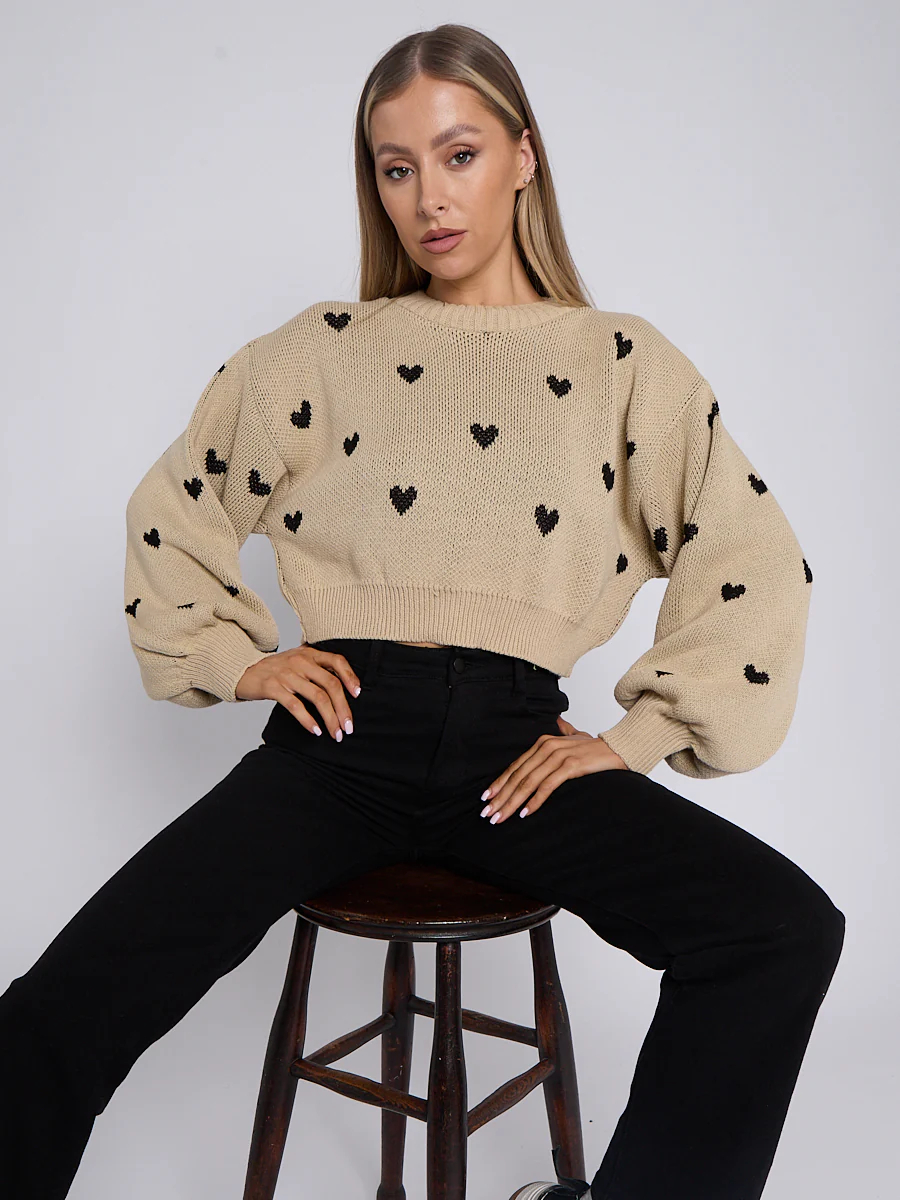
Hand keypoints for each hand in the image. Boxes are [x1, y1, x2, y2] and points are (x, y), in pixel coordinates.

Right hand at [235, 643, 360, 740]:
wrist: (243, 671)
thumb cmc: (275, 670)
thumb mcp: (297, 661)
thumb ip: (316, 668)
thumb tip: (343, 689)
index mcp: (309, 653)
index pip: (337, 661)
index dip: (350, 677)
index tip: (358, 695)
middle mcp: (300, 661)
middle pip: (331, 684)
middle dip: (343, 708)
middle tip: (348, 727)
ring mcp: (287, 674)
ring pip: (317, 697)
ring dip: (330, 719)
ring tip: (335, 733)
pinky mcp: (272, 687)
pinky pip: (295, 706)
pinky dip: (308, 720)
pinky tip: (315, 730)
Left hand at [479, 714, 628, 823]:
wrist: (620, 748)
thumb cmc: (595, 749)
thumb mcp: (574, 739)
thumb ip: (562, 732)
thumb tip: (557, 722)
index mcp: (543, 743)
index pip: (515, 766)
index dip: (499, 783)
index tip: (486, 799)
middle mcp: (547, 747)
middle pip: (518, 776)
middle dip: (500, 797)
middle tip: (488, 814)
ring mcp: (558, 756)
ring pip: (528, 782)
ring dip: (512, 802)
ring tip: (501, 817)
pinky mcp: (571, 766)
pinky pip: (547, 786)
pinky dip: (535, 800)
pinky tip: (525, 813)